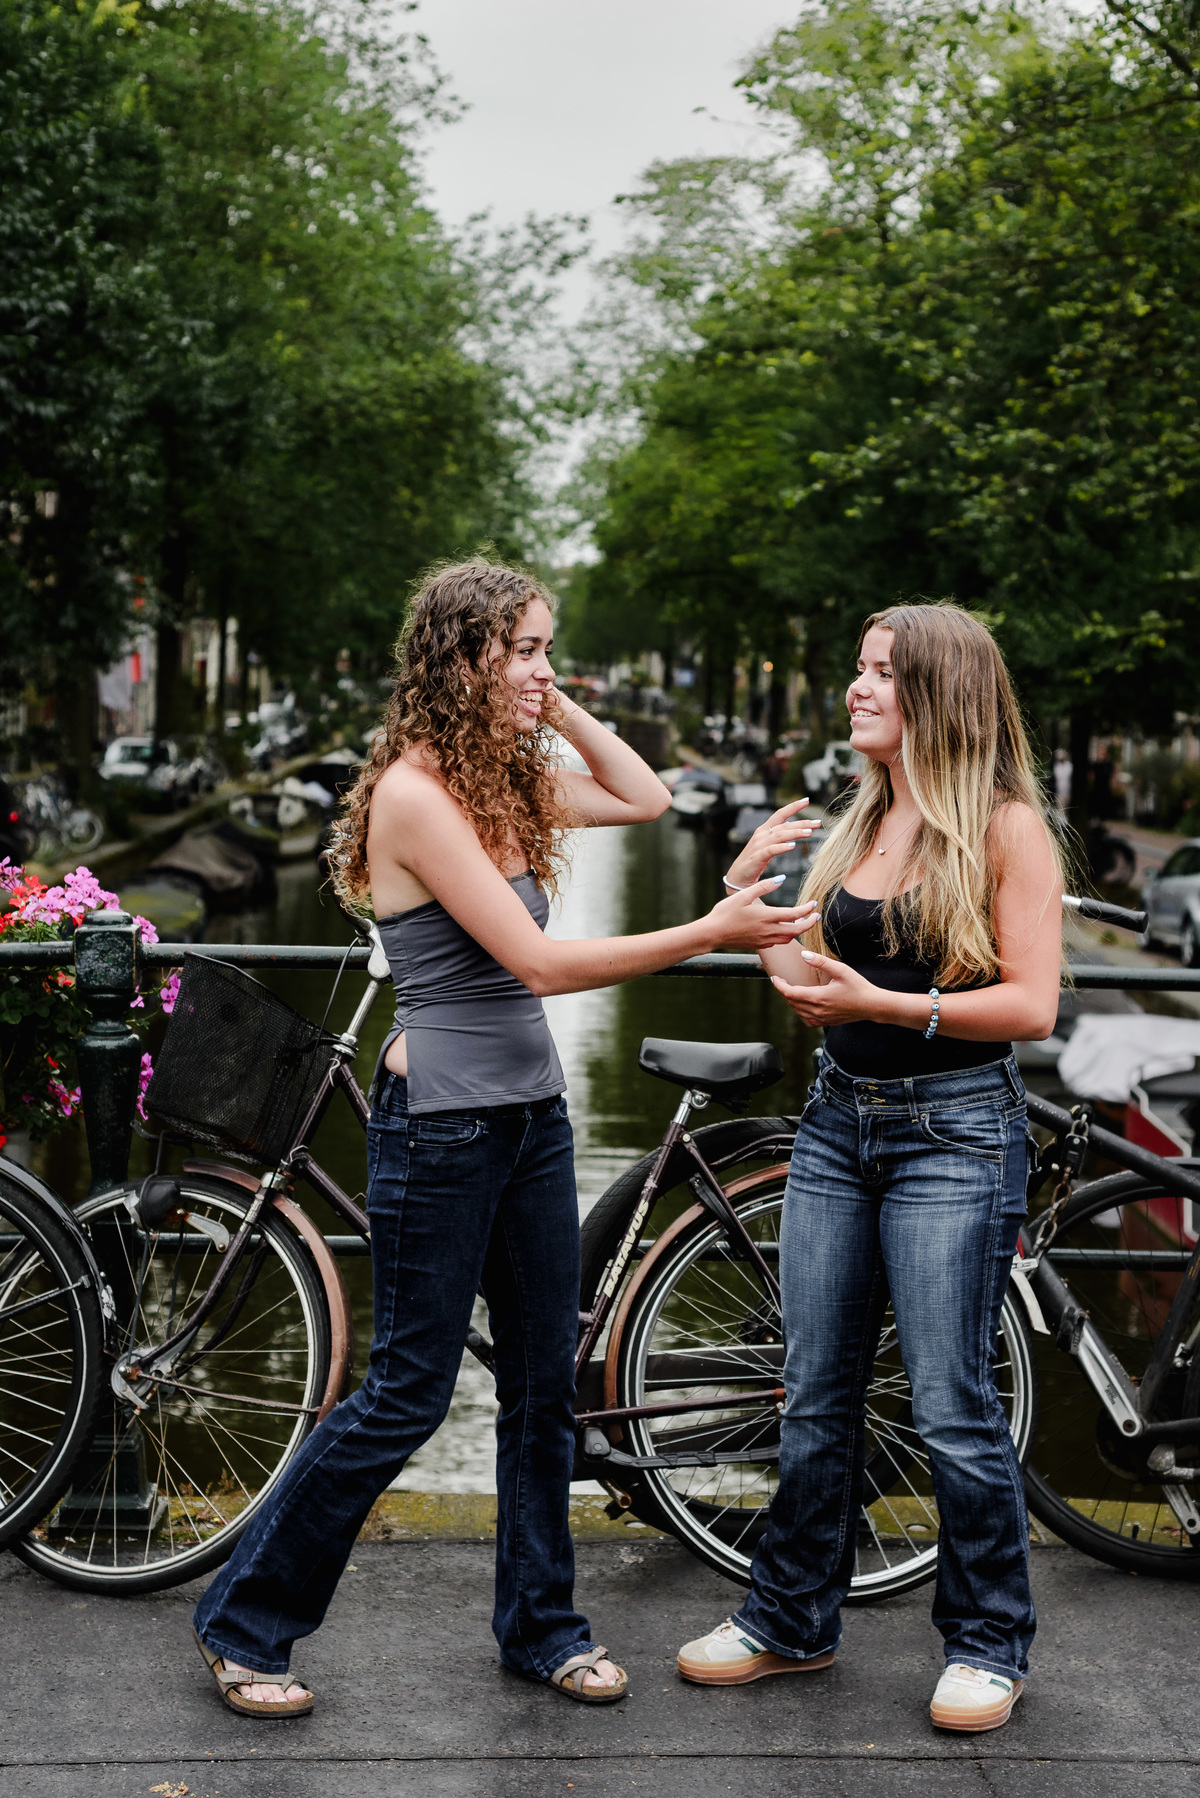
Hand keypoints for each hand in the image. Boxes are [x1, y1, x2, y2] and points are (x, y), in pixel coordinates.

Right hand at [708, 885, 822, 953]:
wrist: (712, 934)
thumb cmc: (725, 912)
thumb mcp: (743, 895)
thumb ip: (764, 886)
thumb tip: (782, 878)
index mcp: (766, 916)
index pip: (795, 914)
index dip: (807, 909)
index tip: (814, 903)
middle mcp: (768, 931)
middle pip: (797, 930)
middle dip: (810, 923)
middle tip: (816, 916)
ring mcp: (764, 940)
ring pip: (788, 938)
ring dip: (798, 930)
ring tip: (802, 921)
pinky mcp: (759, 945)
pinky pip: (777, 942)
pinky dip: (785, 935)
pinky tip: (782, 928)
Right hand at [725, 799, 820, 888]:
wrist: (738, 878)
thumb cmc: (754, 862)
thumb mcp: (767, 846)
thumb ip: (778, 836)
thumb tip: (792, 827)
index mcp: (764, 830)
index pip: (780, 814)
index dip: (793, 806)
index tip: (806, 800)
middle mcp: (761, 835)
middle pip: (784, 825)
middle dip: (802, 822)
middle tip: (817, 822)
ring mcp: (758, 845)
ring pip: (780, 835)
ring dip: (795, 833)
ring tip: (809, 833)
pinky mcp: (757, 857)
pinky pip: (771, 850)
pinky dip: (782, 847)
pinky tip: (792, 846)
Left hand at [771, 951, 882, 1024]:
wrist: (872, 1006)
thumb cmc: (859, 987)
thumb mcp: (841, 970)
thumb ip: (821, 962)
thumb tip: (804, 955)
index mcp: (818, 997)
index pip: (790, 993)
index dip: (779, 985)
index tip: (775, 978)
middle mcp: (817, 1010)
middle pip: (792, 1002)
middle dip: (784, 991)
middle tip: (781, 981)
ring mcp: (822, 1018)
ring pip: (798, 1011)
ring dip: (791, 1001)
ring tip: (790, 989)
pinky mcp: (826, 1022)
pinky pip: (807, 1019)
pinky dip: (801, 1011)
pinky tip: (804, 1004)